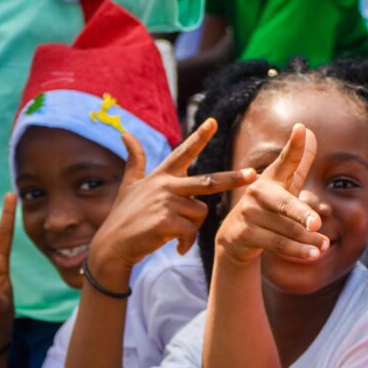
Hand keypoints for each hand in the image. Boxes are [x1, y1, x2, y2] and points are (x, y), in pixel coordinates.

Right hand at [86, 118, 255, 285]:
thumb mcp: (130, 185)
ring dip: (191, 228)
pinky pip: (192, 232)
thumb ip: (134, 160)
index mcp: (161, 176)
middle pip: (208, 181)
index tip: (214, 121)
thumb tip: (125, 133)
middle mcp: (165, 186)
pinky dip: (186, 242)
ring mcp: (166, 203)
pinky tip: (174, 245)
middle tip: (253, 174)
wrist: (113, 244)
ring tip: (172, 232)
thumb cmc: (125, 215)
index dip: (199, 137)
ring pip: (200, 214)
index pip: (184, 153)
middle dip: (232, 179)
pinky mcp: (166, 222)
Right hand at [215, 123, 328, 264]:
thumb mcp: (285, 185)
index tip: (301, 128)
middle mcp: (258, 193)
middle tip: (317, 223)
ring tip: (324, 247)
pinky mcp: (245, 234)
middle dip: (301, 214)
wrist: (236, 237)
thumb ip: (298, 162)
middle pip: (285, 204)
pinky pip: (276, 244)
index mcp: (272, 178)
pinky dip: (296, 250)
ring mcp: (250, 214)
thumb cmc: (269, 207)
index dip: (294, 146)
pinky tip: (313, 255)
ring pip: (285, 229)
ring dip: (305, 240)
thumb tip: (310, 132)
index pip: (286, 160)